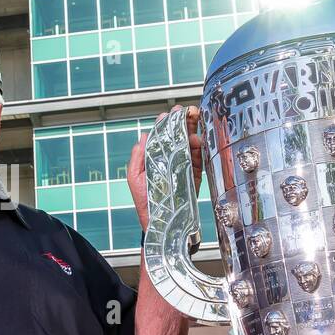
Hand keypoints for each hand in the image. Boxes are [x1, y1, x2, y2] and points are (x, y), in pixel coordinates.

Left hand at [127, 106, 202, 228]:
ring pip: (191, 145)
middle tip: (187, 111)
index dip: (167, 124)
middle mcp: (172, 161)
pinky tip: (198, 140)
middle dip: (183, 123)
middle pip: (179, 137)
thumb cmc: (145, 201)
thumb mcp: (135, 177)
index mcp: (157, 159)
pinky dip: (199, 149)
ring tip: (193, 122)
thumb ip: (137, 157)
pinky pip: (199, 160)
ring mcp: (184, 167)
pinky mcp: (194, 176)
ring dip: (192, 132)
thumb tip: (142, 136)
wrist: (160, 223)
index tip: (169, 114)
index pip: (163, 137)